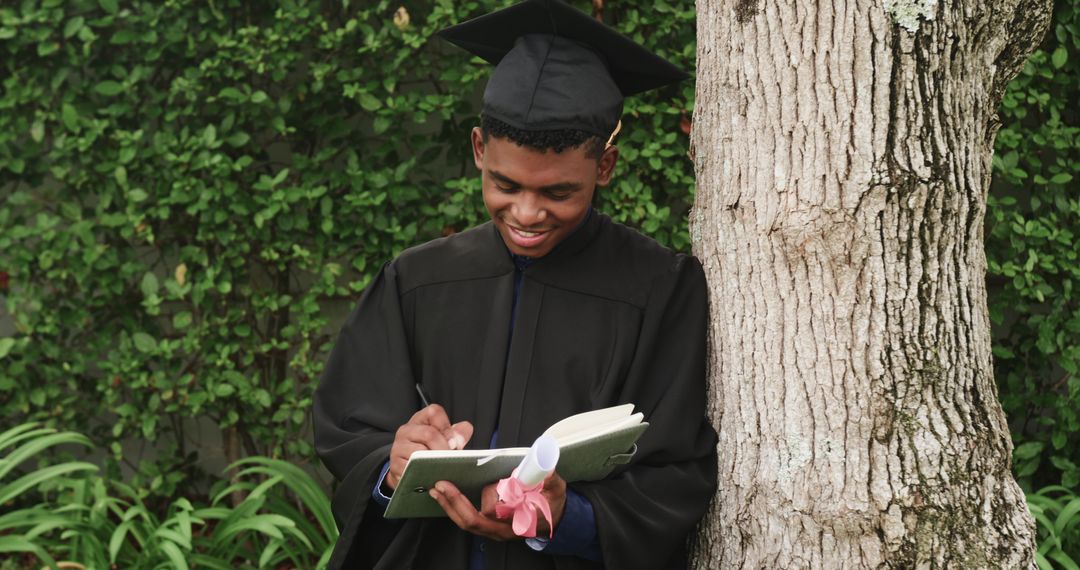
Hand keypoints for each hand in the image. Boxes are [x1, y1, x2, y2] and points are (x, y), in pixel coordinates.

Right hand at [386, 404, 472, 490]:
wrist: (407, 471)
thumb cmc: (429, 453)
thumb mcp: (443, 439)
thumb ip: (457, 434)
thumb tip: (461, 435)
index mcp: (420, 420)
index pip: (434, 412)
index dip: (447, 426)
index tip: (454, 441)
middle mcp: (406, 430)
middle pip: (429, 434)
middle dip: (444, 448)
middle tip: (451, 459)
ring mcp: (398, 447)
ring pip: (420, 452)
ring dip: (435, 462)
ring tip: (442, 468)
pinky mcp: (395, 465)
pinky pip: (413, 468)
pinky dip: (425, 473)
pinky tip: (431, 476)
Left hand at [429, 471, 567, 539]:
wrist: (554, 519)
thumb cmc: (552, 504)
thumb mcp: (555, 490)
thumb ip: (549, 480)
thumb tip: (546, 468)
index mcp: (518, 521)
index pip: (496, 512)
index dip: (491, 496)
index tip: (490, 481)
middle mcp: (502, 529)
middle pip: (473, 521)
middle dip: (455, 503)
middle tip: (442, 485)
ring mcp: (493, 530)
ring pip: (466, 522)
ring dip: (450, 505)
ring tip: (437, 489)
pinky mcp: (488, 525)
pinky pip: (467, 519)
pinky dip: (454, 507)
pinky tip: (444, 495)